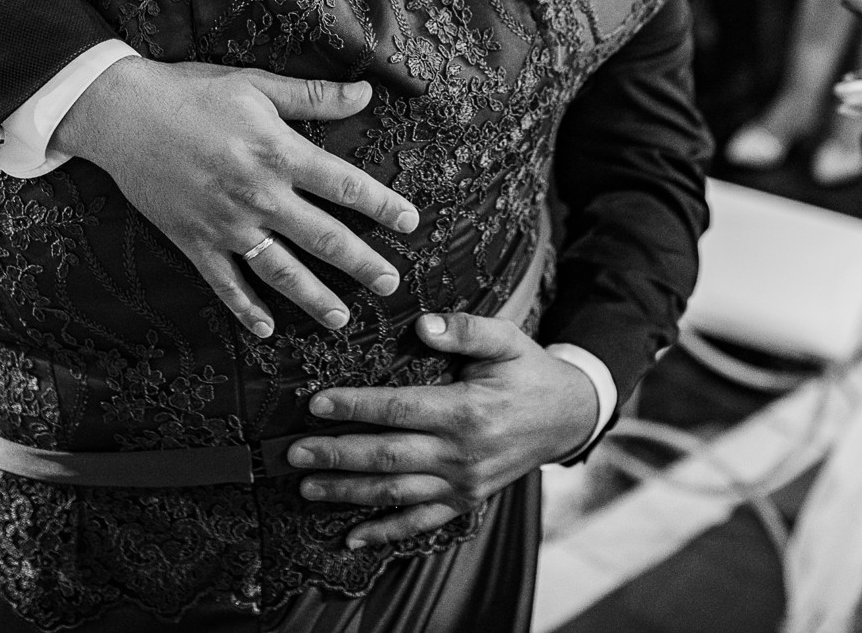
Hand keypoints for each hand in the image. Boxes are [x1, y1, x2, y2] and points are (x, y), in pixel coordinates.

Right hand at [53, 57, 420, 336]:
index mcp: (278, 153)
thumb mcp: (257, 84)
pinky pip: (225, 283)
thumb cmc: (193, 92)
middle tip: (391, 284)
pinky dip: (245, 309)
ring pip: (280, 270)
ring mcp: (225, 224)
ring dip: (314, 298)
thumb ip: (314, 97)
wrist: (121, 114)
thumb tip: (366, 93)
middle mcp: (257, 195)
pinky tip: (267, 330)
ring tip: (343, 319)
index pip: (344, 185)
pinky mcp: (193, 241)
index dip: (382, 205)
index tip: (410, 223)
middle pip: (323, 237)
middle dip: (362, 264)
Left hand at [289, 312, 601, 547]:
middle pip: (387, 456)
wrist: (568, 417)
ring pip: (395, 492)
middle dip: (336, 455)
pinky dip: (385, 533)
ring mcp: (463, 482)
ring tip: (306, 487)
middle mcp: (462, 452)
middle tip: (293, 453)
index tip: (317, 403)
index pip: (399, 409)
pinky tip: (350, 537)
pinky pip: (420, 522)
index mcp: (468, 409)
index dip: (355, 407)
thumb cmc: (529, 372)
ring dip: (347, 492)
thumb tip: (423, 325)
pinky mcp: (465, 500)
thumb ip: (467, 330)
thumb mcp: (507, 340)